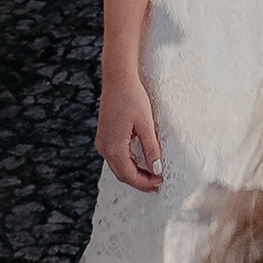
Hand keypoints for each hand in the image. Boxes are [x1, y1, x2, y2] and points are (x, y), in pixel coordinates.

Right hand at [97, 64, 163, 190]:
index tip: (160, 183)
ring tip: (151, 175)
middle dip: (139, 181)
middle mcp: (104, 148)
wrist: (118, 79)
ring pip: (118, 167)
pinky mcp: (104, 136)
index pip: (129, 175)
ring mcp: (102, 142)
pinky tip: (139, 162)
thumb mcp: (146, 124)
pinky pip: (115, 157)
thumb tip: (157, 169)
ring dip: (133, 173)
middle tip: (157, 184)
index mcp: (114, 147)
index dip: (145, 183)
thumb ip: (151, 148)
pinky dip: (127, 163)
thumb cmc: (132, 97)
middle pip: (122, 174)